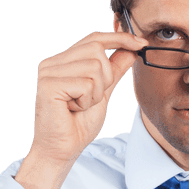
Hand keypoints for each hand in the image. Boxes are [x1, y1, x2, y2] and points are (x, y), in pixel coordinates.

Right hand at [15, 29, 145, 188]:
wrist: (62, 150)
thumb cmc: (78, 125)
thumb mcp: (103, 93)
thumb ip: (114, 71)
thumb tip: (131, 50)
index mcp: (63, 61)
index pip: (94, 38)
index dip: (119, 38)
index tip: (141, 43)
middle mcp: (52, 62)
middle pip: (96, 50)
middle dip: (105, 77)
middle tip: (92, 98)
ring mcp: (48, 72)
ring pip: (93, 67)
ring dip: (96, 92)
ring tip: (81, 105)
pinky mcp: (48, 84)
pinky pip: (85, 84)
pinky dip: (87, 101)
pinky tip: (74, 109)